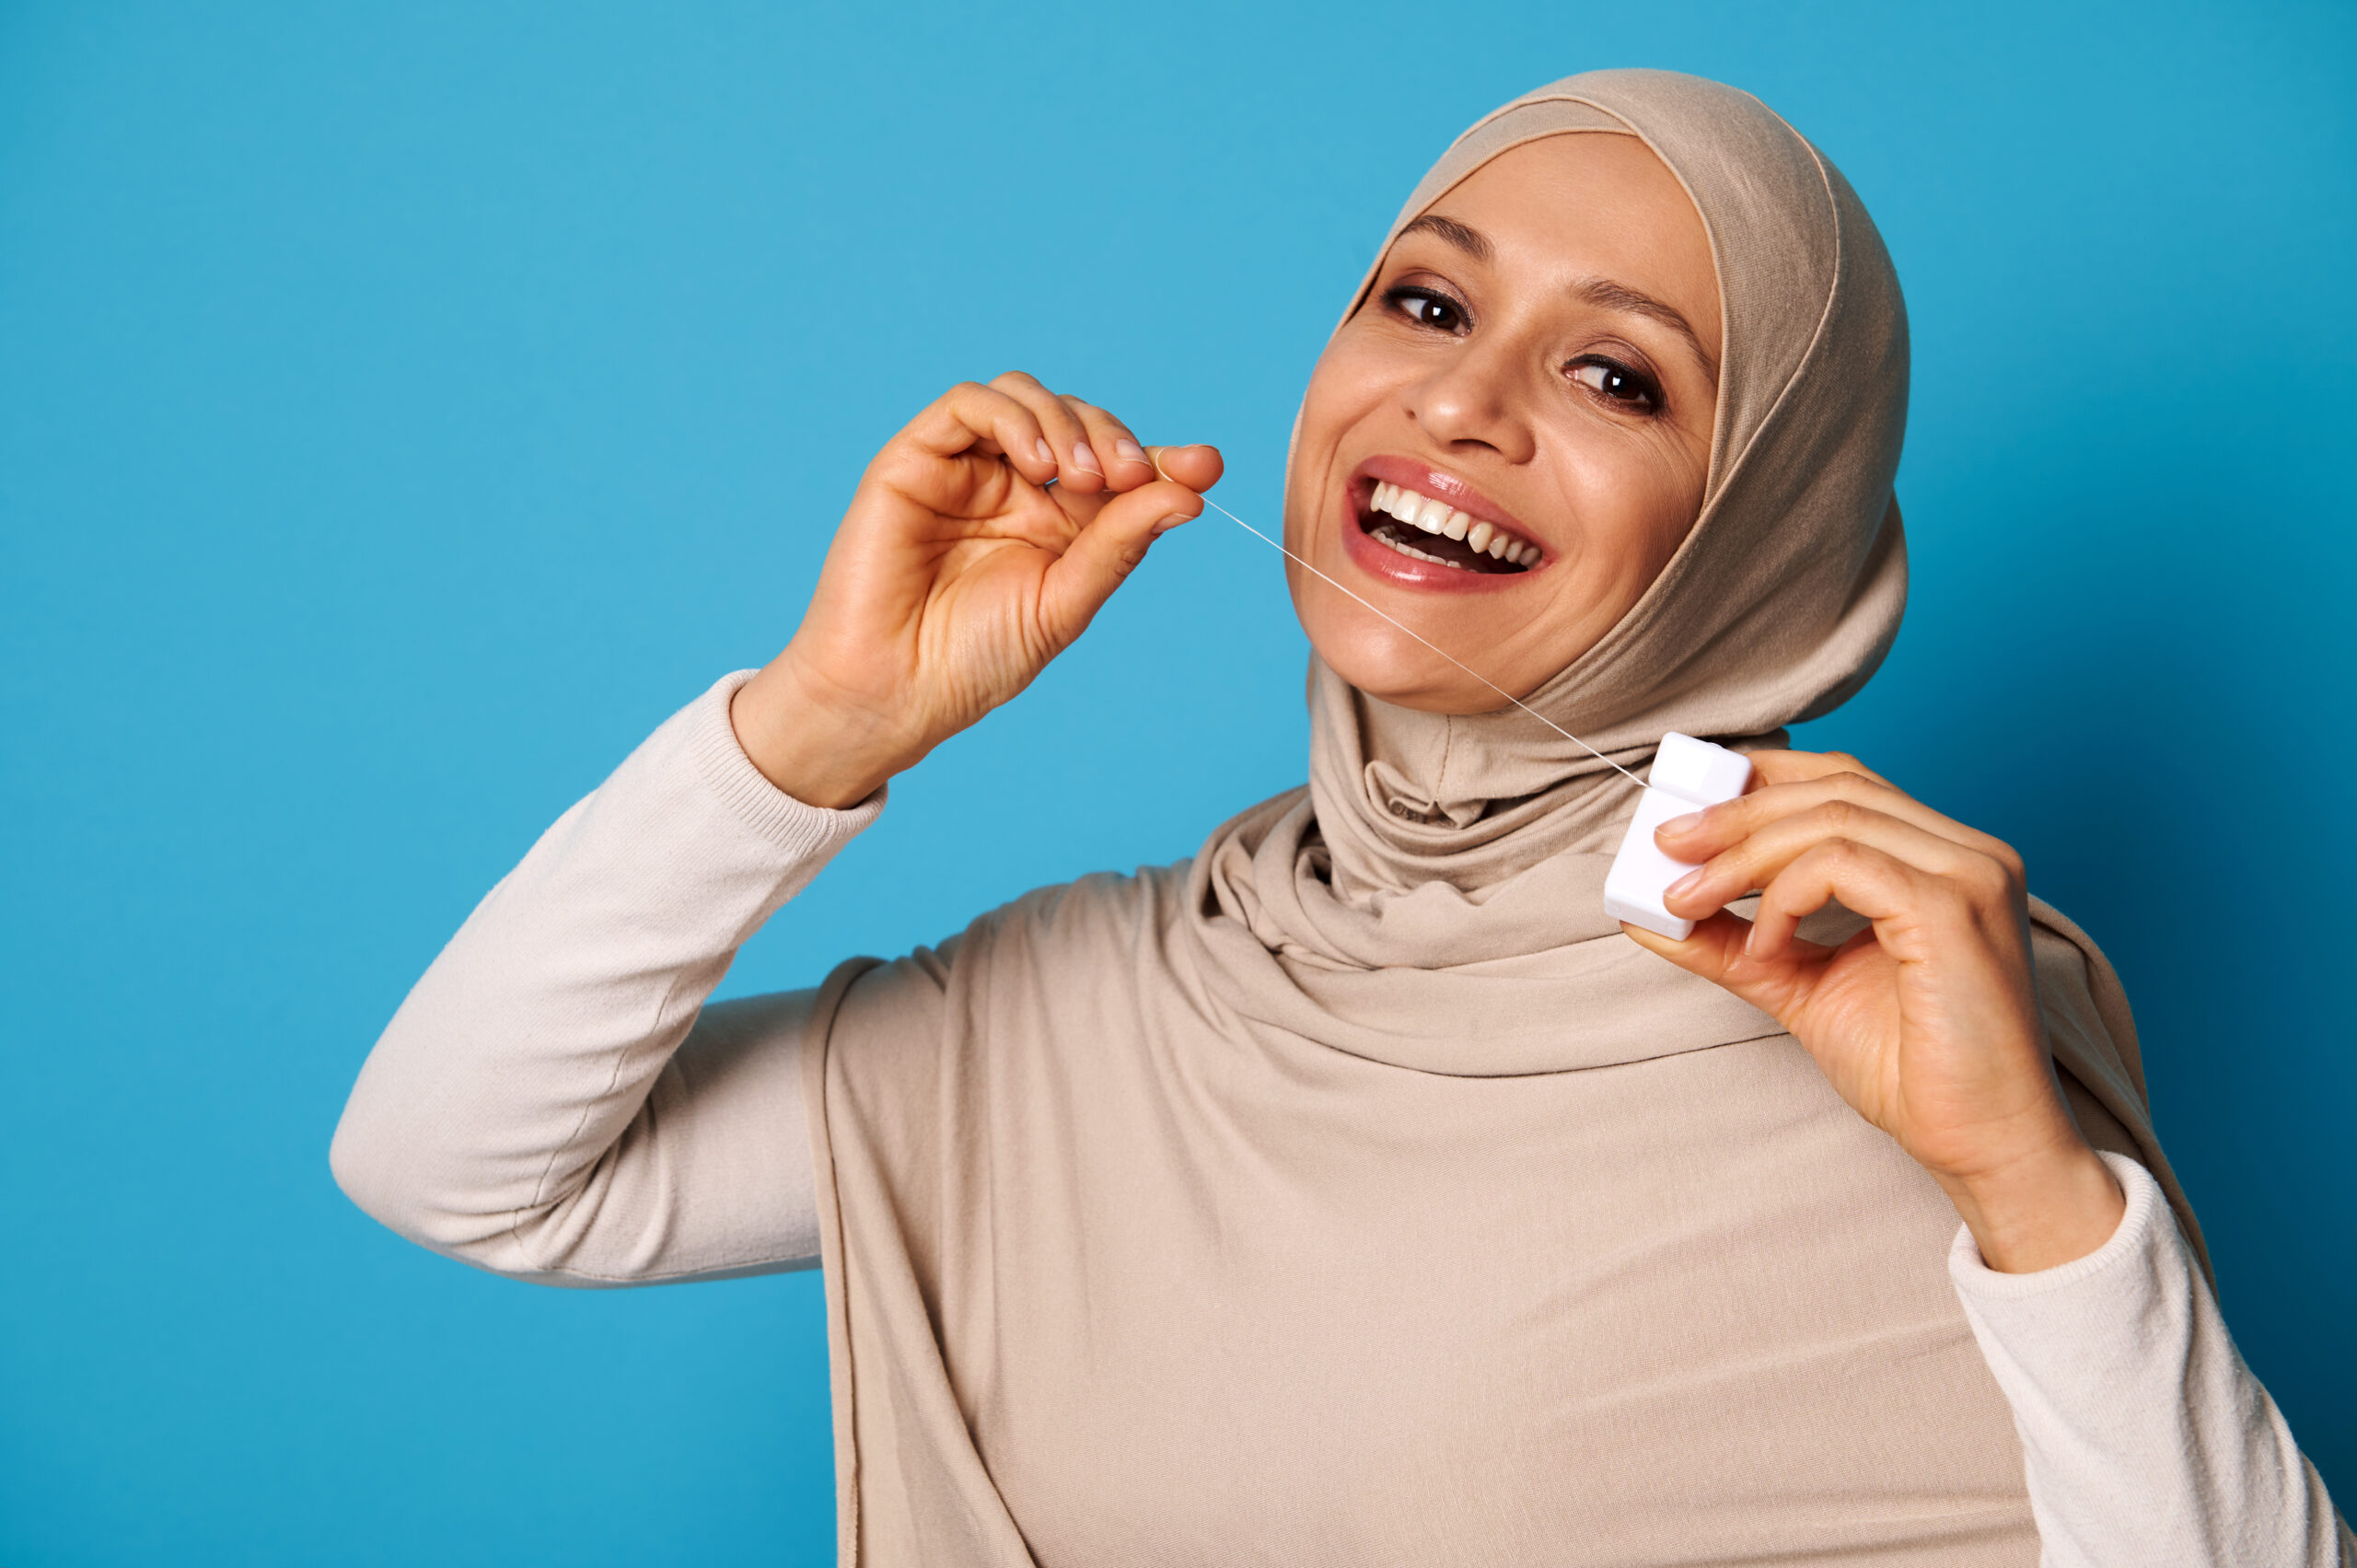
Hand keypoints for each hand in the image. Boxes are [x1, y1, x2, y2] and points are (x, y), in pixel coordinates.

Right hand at [730, 373, 1221, 807]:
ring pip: (1025, 397)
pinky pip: (967, 405)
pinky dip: (1012, 417)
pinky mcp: (915, 459)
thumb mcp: (1066, 601)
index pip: (1117, 468)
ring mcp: (965, 469)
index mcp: (1057, 523)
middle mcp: (1013, 487)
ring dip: (1067, 422)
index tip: (1205, 466)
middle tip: (1132, 476)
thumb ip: (1119, 543)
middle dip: (1115, 437)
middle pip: (1076, 420)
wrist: (894, 692)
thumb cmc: (974, 660)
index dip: (1163, 458)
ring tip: (1085, 476)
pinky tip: (1038, 463)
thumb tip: (1189, 492)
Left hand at [1621, 749, 2124, 1272]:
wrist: (1981, 1144)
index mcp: (1942, 858)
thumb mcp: (1797, 986)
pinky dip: (1783, 896)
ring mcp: (1969, 874)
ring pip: (1830, 817)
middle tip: (1664, 849)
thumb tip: (1649, 911)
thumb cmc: (1911, 1071)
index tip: (1687, 808)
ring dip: (1740, 856)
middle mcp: (1967, 852)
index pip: (1844, 780)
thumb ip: (1732, 941)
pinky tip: (1763, 944)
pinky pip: (1842, 864)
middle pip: (1831, 788)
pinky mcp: (1954, 908)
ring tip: (1687, 902)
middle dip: (1734, 813)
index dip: (1761, 779)